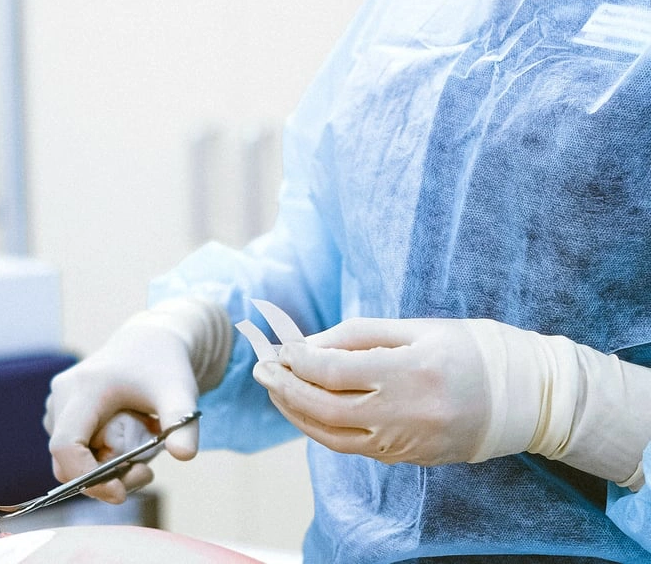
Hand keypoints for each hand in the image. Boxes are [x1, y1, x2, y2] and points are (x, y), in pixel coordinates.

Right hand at [43, 297, 229, 502]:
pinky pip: (72, 449)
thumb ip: (182, 424)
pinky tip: (128, 447)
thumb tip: (184, 456)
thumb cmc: (164, 365)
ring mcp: (58, 403)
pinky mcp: (62, 411)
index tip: (121, 492)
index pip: (66, 446)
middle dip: (103, 479)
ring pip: (68, 458)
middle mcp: (62, 395)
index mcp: (83, 388)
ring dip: (101, 471)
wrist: (152, 341)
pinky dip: (97, 459)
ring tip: (143, 456)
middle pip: (65, 460)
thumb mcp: (180, 392)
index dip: (86, 478)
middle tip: (146, 473)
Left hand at [254, 316, 650, 485]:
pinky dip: (321, 430)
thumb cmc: (469, 349)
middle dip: (286, 388)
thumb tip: (308, 344)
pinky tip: (305, 410)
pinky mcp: (409, 457)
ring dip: (296, 413)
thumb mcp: (416, 328)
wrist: (524, 397)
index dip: (298, 360)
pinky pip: (353, 448)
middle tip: (261, 369)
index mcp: (411, 371)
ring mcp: (407, 441)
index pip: (334, 371)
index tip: (277, 347)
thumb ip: (359, 335)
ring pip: (332, 435)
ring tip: (275, 389)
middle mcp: (406, 412)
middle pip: (325, 407)